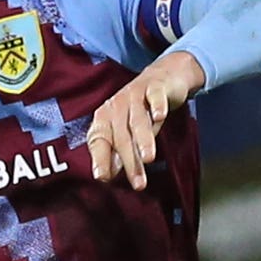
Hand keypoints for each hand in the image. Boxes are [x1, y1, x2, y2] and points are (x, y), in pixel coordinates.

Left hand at [86, 50, 203, 190]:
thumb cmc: (140, 111)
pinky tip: (160, 116)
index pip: (98, 140)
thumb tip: (106, 176)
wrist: (162, 77)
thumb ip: (117, 152)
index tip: (102, 177)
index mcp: (104, 118)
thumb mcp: (127, 132)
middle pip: (121, 136)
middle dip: (129, 160)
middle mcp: (116, 106)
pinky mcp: (155, 86)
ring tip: (148, 158)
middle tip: (139, 183)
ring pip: (137, 120)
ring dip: (143, 139)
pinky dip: (157, 105)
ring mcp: (135, 95)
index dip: (100, 158)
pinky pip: (155, 96)